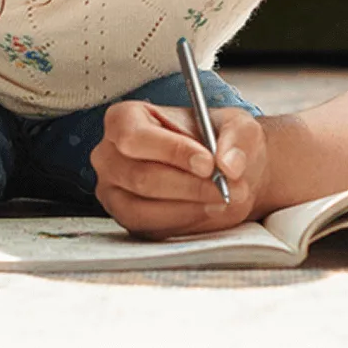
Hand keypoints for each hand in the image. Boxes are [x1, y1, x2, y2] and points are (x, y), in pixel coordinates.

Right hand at [91, 101, 266, 237]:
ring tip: (223, 199)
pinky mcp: (127, 218)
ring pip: (144, 208)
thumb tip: (229, 164)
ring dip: (189, 207)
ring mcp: (113, 191)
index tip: (208, 163)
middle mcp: (110, 155)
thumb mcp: (237, 127)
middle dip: (189, 185)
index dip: (172, 151)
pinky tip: (208, 210)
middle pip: (141, 176)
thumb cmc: (220, 140)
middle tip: (225, 187)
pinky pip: (150, 228)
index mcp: (125, 119)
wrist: (223, 171)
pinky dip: (184, 222)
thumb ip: (237, 139)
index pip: (135, 136)